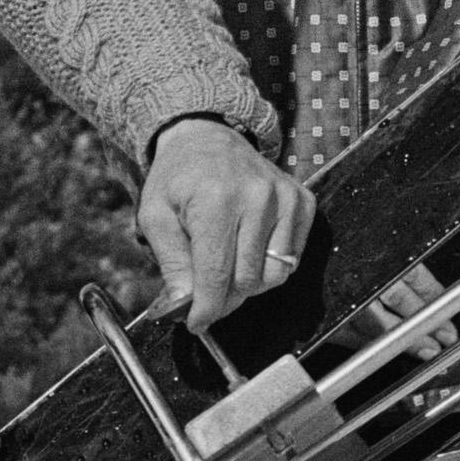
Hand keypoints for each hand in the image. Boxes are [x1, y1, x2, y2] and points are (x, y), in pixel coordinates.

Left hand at [141, 118, 315, 329]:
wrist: (208, 136)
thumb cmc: (178, 178)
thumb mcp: (156, 216)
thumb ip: (172, 262)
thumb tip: (185, 305)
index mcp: (216, 200)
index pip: (217, 275)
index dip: (206, 309)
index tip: (197, 323)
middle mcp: (258, 197)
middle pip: (247, 281)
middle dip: (223, 297)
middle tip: (205, 291)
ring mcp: (285, 198)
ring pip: (274, 275)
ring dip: (249, 283)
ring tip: (227, 265)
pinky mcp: (303, 200)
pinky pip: (292, 258)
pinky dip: (270, 265)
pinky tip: (248, 248)